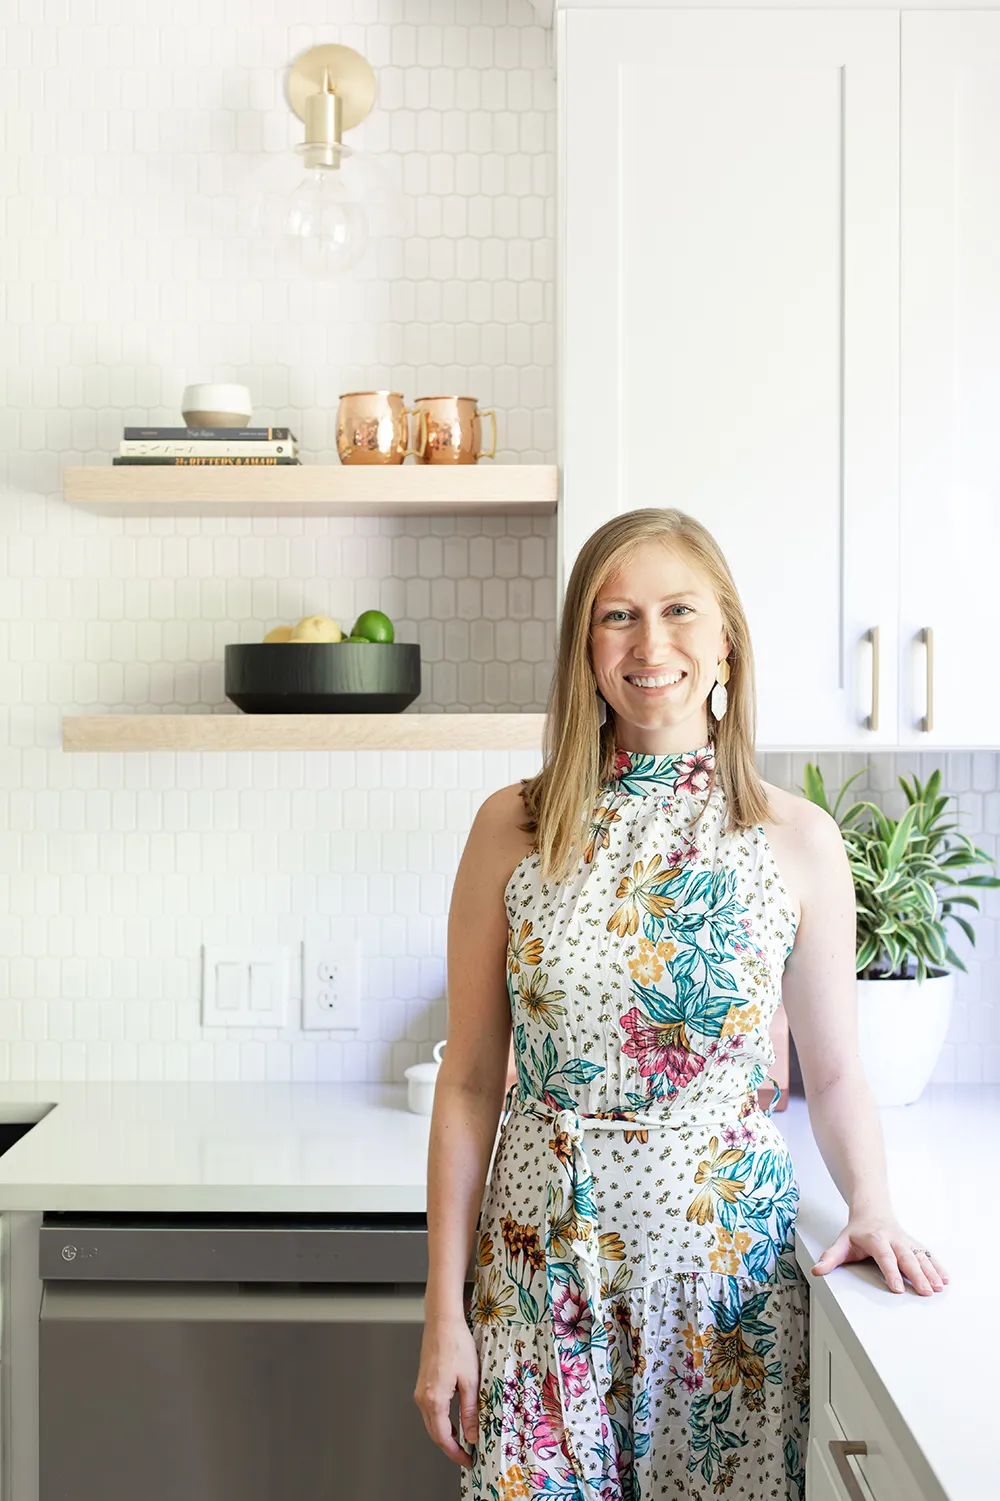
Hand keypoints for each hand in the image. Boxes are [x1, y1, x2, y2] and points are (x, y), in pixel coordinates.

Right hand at [413, 1315, 479, 1467]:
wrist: (442, 1322)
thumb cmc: (456, 1345)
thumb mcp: (470, 1380)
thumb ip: (470, 1411)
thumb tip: (471, 1435)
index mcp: (433, 1400)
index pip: (443, 1437)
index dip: (456, 1453)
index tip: (468, 1460)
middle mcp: (422, 1397)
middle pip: (435, 1433)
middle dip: (451, 1448)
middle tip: (468, 1456)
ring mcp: (421, 1390)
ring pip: (432, 1422)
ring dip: (446, 1435)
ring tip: (464, 1442)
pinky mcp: (423, 1383)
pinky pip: (431, 1410)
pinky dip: (442, 1421)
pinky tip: (454, 1421)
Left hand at [812, 1215, 949, 1294]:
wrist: (872, 1210)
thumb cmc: (858, 1231)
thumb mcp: (842, 1242)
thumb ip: (831, 1258)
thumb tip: (817, 1271)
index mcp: (876, 1239)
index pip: (885, 1257)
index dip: (892, 1272)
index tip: (898, 1289)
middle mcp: (894, 1239)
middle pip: (907, 1258)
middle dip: (917, 1275)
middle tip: (925, 1292)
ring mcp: (906, 1242)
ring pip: (920, 1257)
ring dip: (930, 1272)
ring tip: (938, 1287)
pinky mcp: (914, 1244)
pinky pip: (927, 1255)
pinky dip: (937, 1266)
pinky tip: (944, 1278)